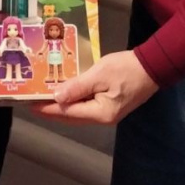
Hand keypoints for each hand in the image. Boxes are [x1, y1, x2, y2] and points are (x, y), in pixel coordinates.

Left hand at [37, 49, 158, 124]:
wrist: (153, 66)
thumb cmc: (126, 68)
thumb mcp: (99, 74)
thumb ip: (77, 87)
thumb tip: (57, 98)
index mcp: (100, 113)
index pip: (68, 112)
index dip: (48, 109)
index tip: (30, 105)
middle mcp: (103, 118)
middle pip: (72, 117)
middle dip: (52, 111)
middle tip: (32, 104)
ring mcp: (108, 113)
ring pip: (79, 113)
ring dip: (62, 108)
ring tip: (44, 101)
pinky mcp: (111, 105)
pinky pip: (87, 107)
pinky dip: (74, 103)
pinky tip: (65, 96)